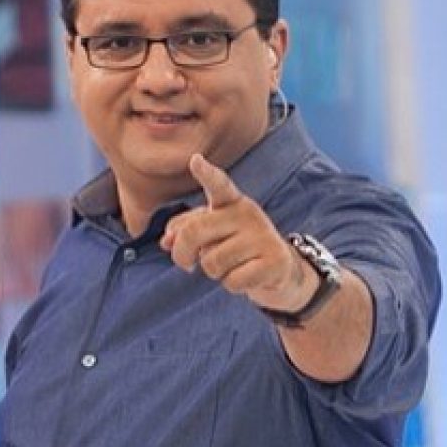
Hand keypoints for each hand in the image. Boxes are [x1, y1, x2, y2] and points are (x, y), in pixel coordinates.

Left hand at [160, 154, 315, 312]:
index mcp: (230, 202)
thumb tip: (166, 241)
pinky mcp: (274, 261)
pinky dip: (232, 285)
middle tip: (186, 265)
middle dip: (182, 254)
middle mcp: (247, 213)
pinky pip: (233, 281)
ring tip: (231, 266)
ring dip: (214, 273)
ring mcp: (263, 235)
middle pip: (194, 233)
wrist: (280, 270)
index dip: (206, 173)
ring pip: (212, 262)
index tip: (195, 160)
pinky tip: (246, 277)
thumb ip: (184, 231)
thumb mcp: (210, 235)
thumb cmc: (236, 247)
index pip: (218, 184)